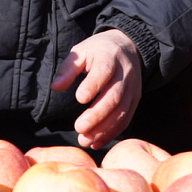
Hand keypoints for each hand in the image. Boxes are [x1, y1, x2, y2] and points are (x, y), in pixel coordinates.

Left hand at [51, 29, 142, 149]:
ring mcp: (133, 89)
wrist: (128, 48)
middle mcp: (125, 74)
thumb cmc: (98, 51)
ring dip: (104, 129)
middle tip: (78, 128)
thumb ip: (68, 69)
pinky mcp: (135, 101)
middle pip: (114, 97)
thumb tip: (55, 87)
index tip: (79, 98)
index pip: (104, 71)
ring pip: (121, 112)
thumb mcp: (81, 51)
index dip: (93, 85)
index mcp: (109, 57)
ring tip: (84, 140)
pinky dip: (112, 133)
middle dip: (97, 115)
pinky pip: (126, 120)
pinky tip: (96, 143)